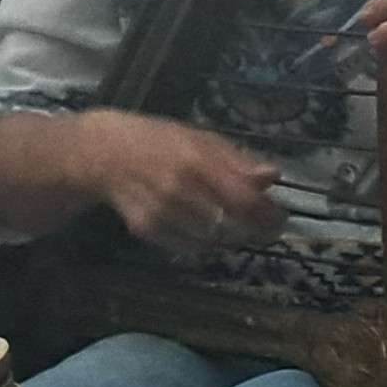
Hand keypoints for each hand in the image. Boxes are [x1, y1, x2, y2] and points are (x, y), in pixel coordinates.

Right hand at [79, 109, 282, 252]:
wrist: (105, 153)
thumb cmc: (160, 141)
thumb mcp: (202, 139)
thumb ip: (238, 160)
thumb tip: (272, 176)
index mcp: (197, 163)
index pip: (246, 200)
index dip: (270, 214)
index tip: (281, 215)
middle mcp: (179, 191)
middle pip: (234, 226)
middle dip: (256, 229)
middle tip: (266, 227)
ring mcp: (161, 214)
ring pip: (214, 241)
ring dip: (233, 237)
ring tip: (236, 225)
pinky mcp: (147, 231)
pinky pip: (190, 248)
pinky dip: (205, 243)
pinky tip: (206, 228)